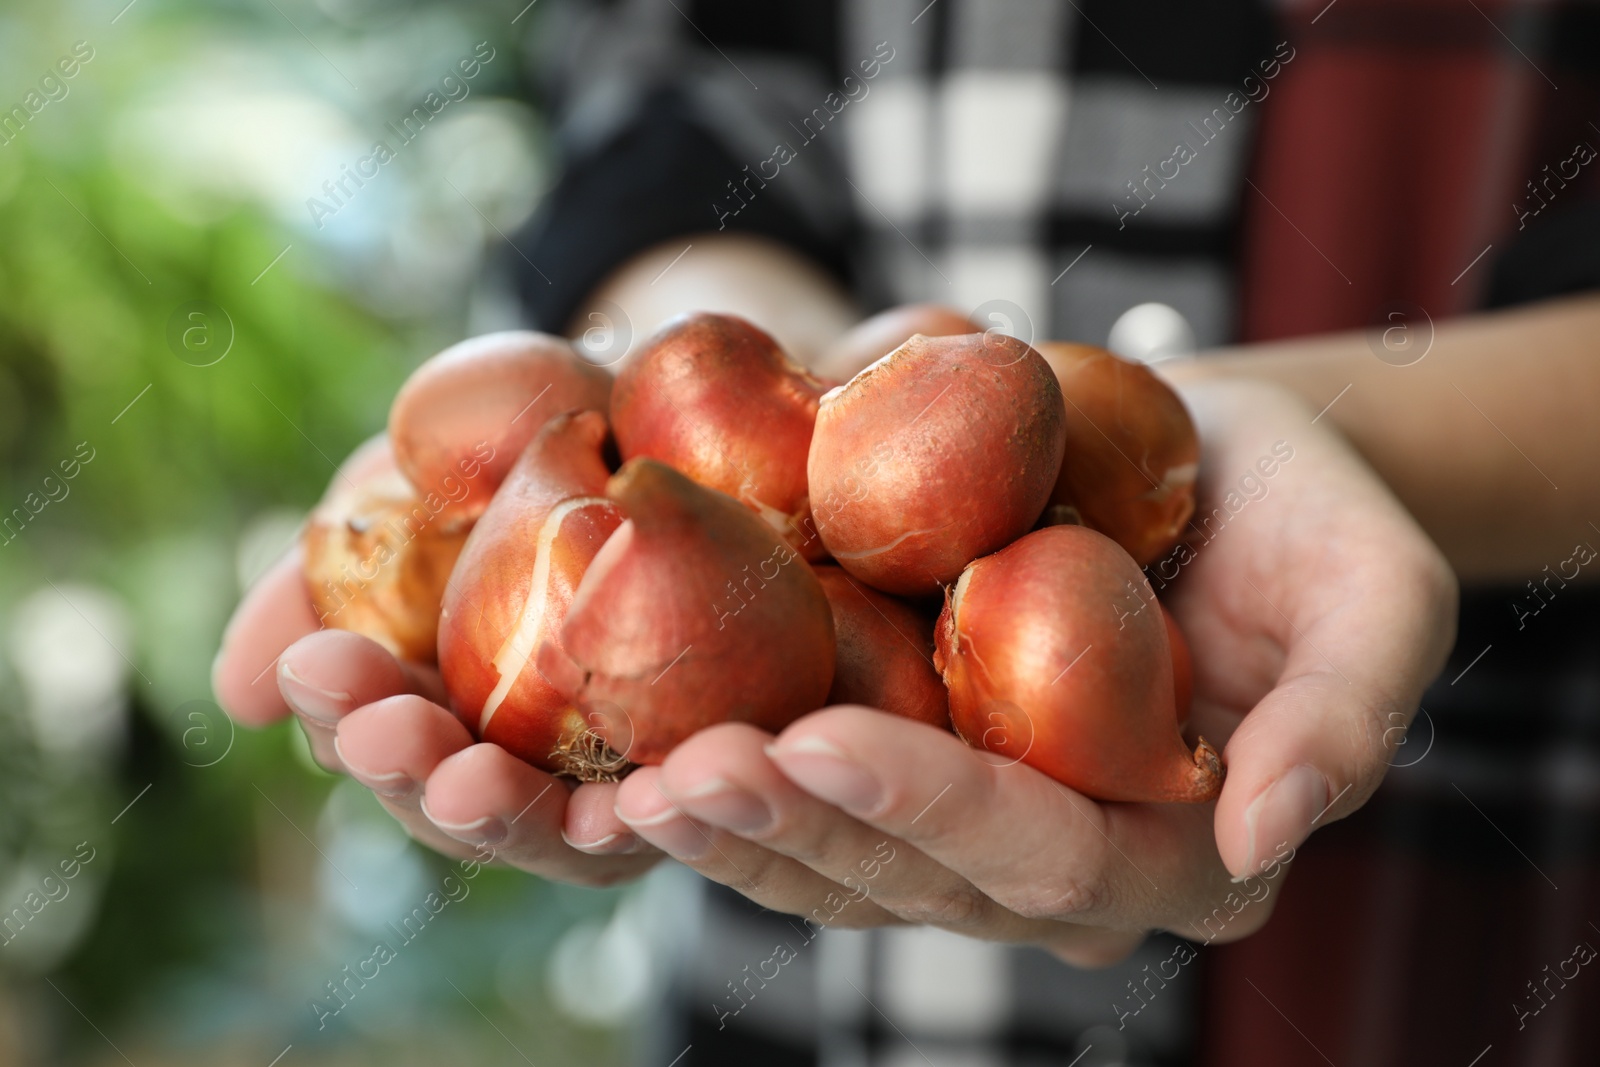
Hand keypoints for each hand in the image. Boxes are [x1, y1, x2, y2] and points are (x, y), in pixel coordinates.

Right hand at [211, 441, 659, 886]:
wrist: (654, 409)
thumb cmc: (510, 459)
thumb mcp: (400, 504)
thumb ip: (320, 587)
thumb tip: (241, 695)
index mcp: (443, 718)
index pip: (385, 745)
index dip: (346, 715)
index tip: (315, 668)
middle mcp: (529, 768)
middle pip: (462, 807)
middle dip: (413, 775)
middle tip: (382, 733)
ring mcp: (619, 787)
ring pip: (560, 836)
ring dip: (508, 816)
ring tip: (469, 784)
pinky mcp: (710, 777)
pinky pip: (684, 810)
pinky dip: (652, 812)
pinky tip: (627, 802)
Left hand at [583, 378, 1455, 961]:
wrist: (1216, 469)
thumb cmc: (1312, 521)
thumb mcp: (1380, 588)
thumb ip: (1349, 711)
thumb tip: (1261, 827)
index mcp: (1175, 854)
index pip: (1049, 855)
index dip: (937, 808)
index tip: (821, 741)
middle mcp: (1058, 866)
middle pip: (912, 878)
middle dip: (792, 829)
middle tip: (681, 770)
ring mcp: (967, 828)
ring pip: (833, 863)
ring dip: (727, 826)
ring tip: (623, 780)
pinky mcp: (901, 768)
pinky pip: (797, 800)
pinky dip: (715, 781)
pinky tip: (621, 752)